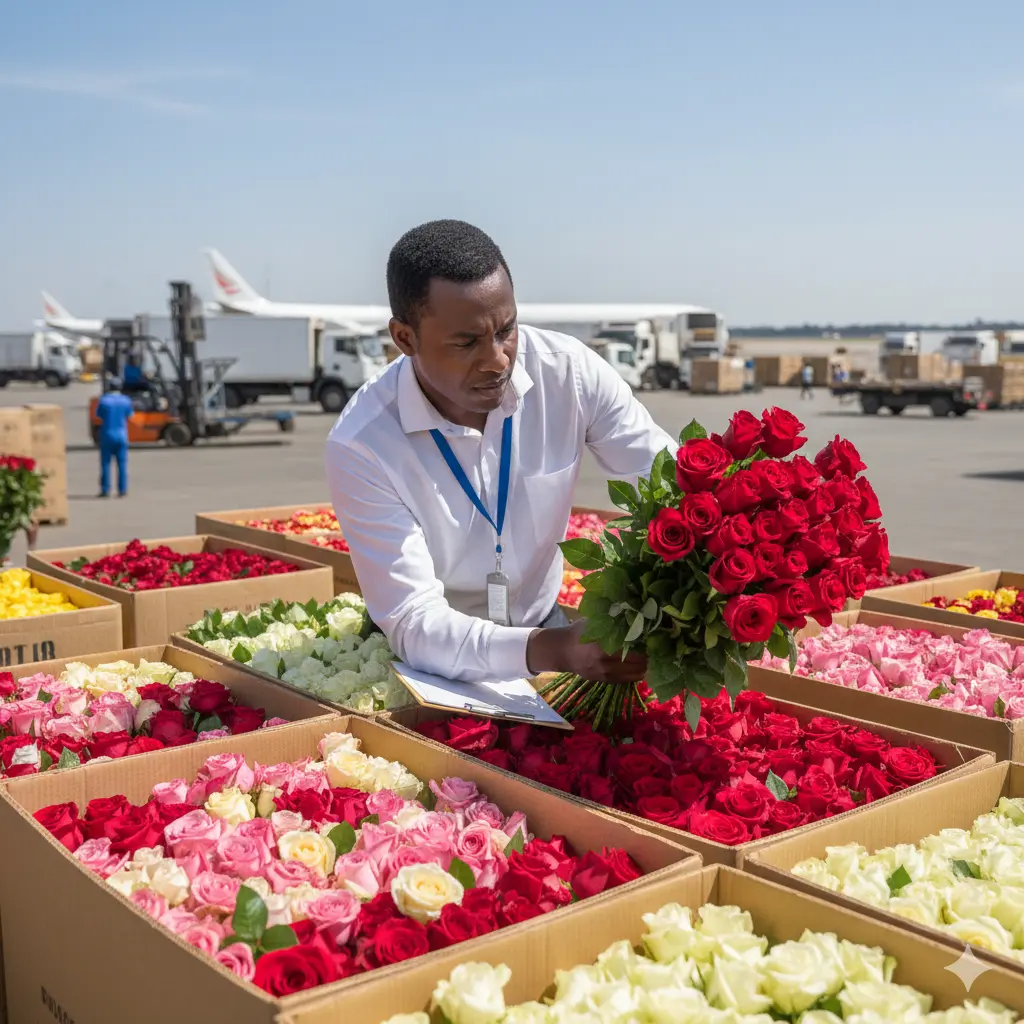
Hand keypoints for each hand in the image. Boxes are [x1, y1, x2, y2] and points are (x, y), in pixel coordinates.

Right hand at [526, 618, 646, 683]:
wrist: (561, 652)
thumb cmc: (578, 633)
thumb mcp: (594, 623)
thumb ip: (612, 621)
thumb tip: (635, 614)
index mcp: (603, 648)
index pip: (635, 650)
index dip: (646, 644)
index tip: (651, 637)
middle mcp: (606, 664)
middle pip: (639, 664)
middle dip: (648, 656)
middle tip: (650, 646)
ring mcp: (606, 675)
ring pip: (636, 675)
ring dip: (643, 666)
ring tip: (645, 655)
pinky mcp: (605, 681)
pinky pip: (627, 679)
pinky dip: (635, 672)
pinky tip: (635, 663)